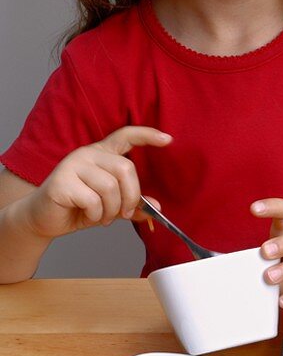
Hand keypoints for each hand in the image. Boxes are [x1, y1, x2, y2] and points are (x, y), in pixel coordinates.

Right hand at [24, 126, 171, 238]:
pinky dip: (96, 215)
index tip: (167, 139)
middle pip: (125, 168)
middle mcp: (87, 154)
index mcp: (101, 154)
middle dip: (131, 196)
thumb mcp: (110, 207)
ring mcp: (72, 165)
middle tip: (123, 212)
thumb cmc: (77, 208)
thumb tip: (156, 207)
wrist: (42, 219)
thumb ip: (132, 204)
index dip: (147, 136)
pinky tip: (88, 215)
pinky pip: (93, 200)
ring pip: (110, 187)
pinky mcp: (62, 181)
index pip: (126, 136)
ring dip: (112, 209)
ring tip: (102, 216)